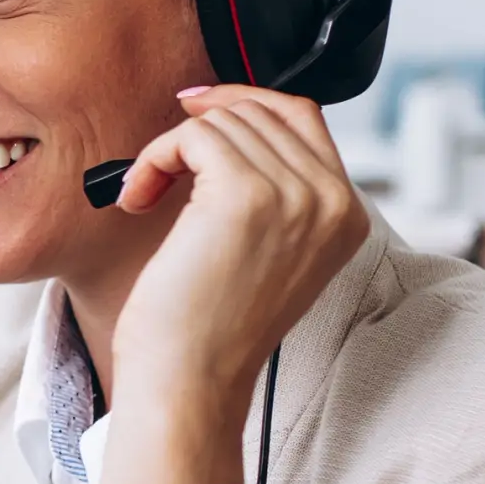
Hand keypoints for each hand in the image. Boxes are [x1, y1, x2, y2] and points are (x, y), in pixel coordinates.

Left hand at [96, 86, 367, 483]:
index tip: (195, 114)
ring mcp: (296, 196)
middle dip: (198, 131)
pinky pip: (192, 136)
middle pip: (261, 111)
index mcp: (346, 215)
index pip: (304, 116)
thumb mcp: (266, 248)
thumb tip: (226, 112)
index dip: (244, 103)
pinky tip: (138, 197)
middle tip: (159, 172)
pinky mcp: (247, 194)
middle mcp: (333, 202)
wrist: (190, 380)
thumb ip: (273, 186)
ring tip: (147, 196)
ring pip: (223, 122)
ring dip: (168, 151)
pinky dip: (154, 158)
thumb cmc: (208, 326)